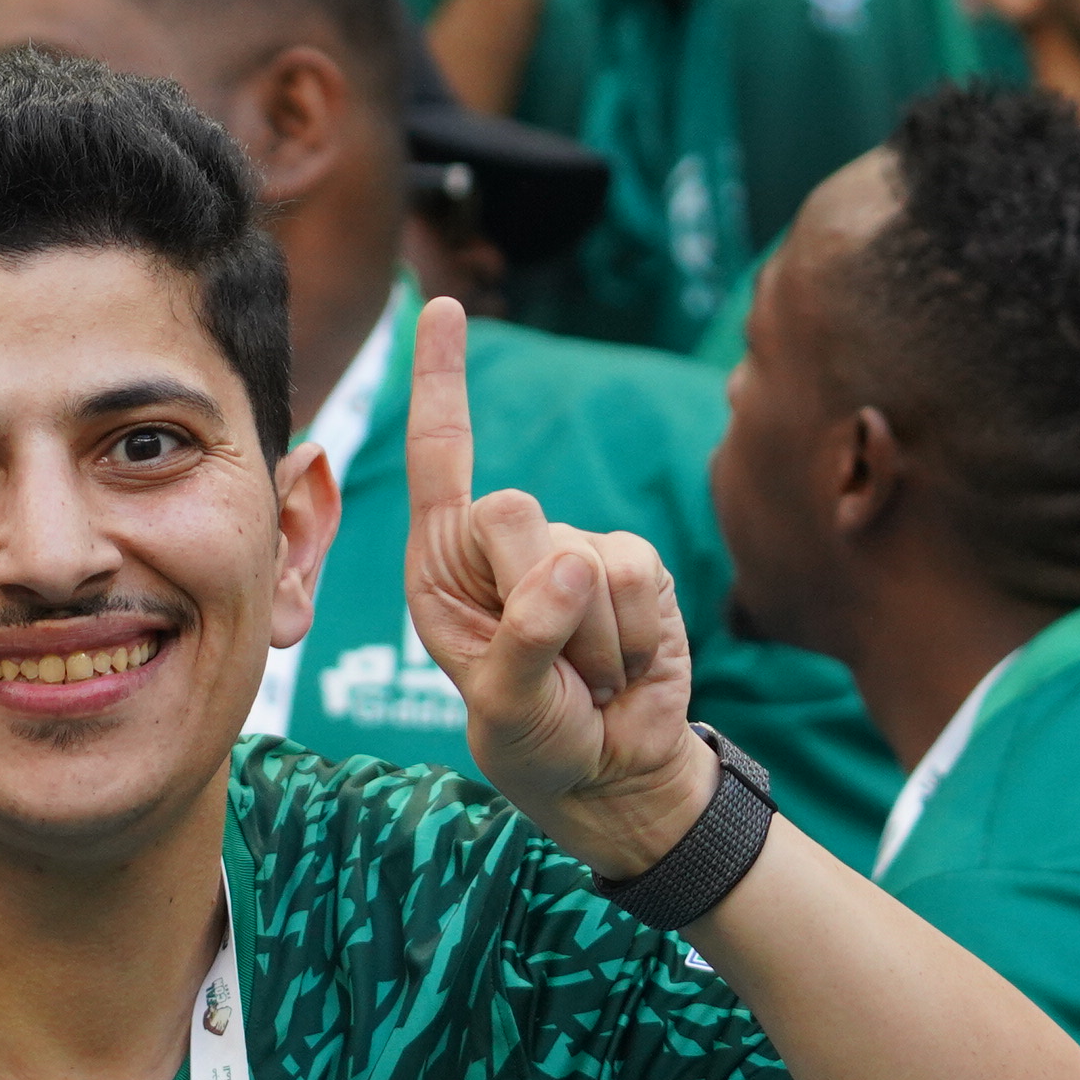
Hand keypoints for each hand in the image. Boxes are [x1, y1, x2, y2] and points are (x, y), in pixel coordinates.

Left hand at [403, 295, 715, 872]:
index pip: (441, 457)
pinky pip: (638, 579)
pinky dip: (634, 636)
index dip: (443, 382)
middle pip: (513, 514)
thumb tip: (573, 562)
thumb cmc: (536, 740)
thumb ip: (526, 638)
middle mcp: (503, 546)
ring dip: (591, 640)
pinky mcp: (636, 567)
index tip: (442, 304)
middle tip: (550, 668)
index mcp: (445, 566)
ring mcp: (573, 551)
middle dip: (533, 600)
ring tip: (587, 677)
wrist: (614, 775)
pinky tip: (627, 666)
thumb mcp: (505, 706)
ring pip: (586, 557)